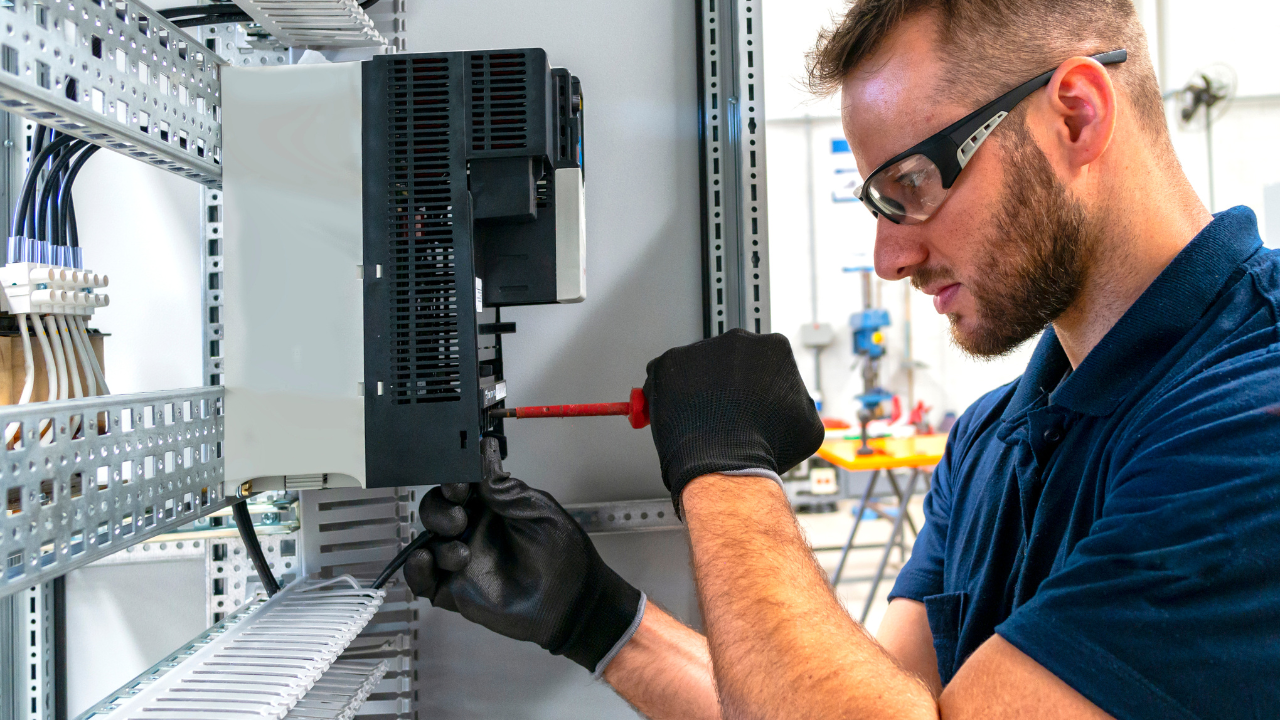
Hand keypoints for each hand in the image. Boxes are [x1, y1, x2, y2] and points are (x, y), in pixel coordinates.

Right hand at [403, 438, 644, 674]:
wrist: (572, 603)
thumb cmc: (564, 555)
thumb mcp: (537, 511)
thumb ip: (504, 489)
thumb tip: (483, 453)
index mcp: (493, 507)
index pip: (460, 486)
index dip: (453, 482)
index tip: (458, 486)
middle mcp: (474, 530)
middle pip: (437, 509)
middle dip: (440, 509)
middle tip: (459, 518)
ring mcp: (463, 560)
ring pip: (428, 541)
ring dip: (434, 539)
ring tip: (462, 553)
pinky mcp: (455, 590)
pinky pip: (423, 580)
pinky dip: (414, 569)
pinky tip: (425, 561)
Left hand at [643, 328, 824, 512]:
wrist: (725, 464)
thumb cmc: (765, 447)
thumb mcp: (808, 426)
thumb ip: (799, 402)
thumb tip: (792, 400)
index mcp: (774, 348)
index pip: (764, 361)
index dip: (757, 386)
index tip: (750, 402)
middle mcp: (738, 339)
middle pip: (729, 359)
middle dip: (727, 383)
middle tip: (724, 412)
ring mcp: (700, 348)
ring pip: (698, 366)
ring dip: (698, 387)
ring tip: (702, 420)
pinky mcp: (668, 362)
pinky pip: (666, 376)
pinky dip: (669, 394)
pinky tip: (681, 417)